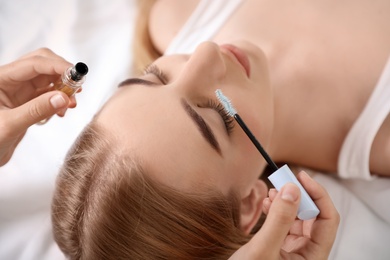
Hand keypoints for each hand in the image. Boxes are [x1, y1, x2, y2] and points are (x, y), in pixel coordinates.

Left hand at [0, 48, 75, 165]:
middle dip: (62, 73)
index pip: (34, 63)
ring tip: (71, 103)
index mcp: (0, 79)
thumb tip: (63, 98)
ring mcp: (20, 91)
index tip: (77, 74)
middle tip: (77, 87)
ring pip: (49, 78)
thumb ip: (36, 110)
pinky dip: (61, 99)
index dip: (57, 66)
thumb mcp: (9, 125)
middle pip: (43, 64)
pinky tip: (63, 110)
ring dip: (64, 88)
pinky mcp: (28, 102)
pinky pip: (50, 93)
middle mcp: (11, 80)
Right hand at [229, 171, 338, 259]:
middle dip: (299, 196)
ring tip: (272, 191)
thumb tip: (293, 189)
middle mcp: (307, 254)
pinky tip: (267, 204)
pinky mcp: (281, 247)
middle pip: (314, 217)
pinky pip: (285, 224)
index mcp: (312, 258)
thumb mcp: (263, 248)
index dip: (318, 195)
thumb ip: (279, 220)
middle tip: (283, 180)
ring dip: (287, 202)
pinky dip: (278, 210)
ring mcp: (294, 251)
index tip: (301, 177)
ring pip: (299, 219)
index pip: (328, 220)